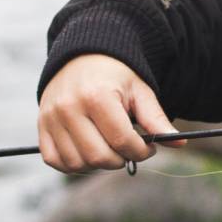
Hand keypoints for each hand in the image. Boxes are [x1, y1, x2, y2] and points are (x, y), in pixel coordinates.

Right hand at [37, 53, 185, 172]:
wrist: (83, 57)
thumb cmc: (117, 76)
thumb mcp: (140, 91)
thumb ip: (156, 119)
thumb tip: (180, 143)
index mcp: (97, 97)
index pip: (122, 141)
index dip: (141, 151)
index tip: (149, 147)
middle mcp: (69, 108)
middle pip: (99, 156)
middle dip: (122, 160)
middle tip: (130, 149)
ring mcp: (51, 118)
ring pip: (77, 163)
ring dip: (99, 164)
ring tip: (111, 148)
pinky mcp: (41, 126)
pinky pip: (55, 161)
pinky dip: (74, 164)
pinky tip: (90, 151)